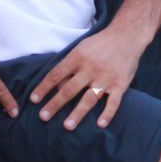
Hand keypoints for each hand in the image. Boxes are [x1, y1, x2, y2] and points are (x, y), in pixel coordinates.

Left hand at [29, 28, 143, 130]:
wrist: (127, 35)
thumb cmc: (100, 42)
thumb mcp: (81, 47)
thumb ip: (70, 64)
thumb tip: (56, 85)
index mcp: (78, 57)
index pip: (56, 74)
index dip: (44, 88)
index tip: (34, 100)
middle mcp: (90, 68)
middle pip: (69, 90)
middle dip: (55, 104)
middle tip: (43, 117)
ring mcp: (106, 77)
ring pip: (89, 99)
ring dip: (77, 113)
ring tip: (67, 126)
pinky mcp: (120, 84)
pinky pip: (114, 102)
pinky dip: (108, 113)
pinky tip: (100, 124)